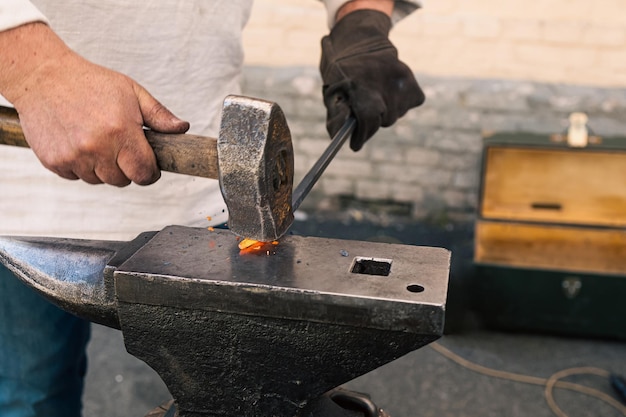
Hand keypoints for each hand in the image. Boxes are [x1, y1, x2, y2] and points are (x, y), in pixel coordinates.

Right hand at [0, 23, 188, 185]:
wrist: (42, 77)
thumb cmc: (90, 82)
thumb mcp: (131, 92)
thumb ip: (159, 115)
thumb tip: (182, 129)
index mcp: (120, 131)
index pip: (144, 173)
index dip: (150, 171)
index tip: (148, 163)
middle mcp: (97, 148)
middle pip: (123, 180)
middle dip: (126, 167)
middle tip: (119, 145)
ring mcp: (73, 157)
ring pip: (99, 180)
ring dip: (102, 167)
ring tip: (96, 139)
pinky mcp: (55, 162)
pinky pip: (76, 177)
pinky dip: (80, 165)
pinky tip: (78, 142)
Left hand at [319, 10, 424, 150]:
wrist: (361, 40)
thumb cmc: (342, 71)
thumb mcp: (331, 90)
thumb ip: (336, 115)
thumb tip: (337, 137)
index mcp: (361, 85)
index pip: (369, 121)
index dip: (362, 135)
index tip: (355, 144)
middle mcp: (384, 84)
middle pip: (384, 121)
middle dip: (373, 120)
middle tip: (365, 107)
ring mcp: (402, 83)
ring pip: (397, 114)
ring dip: (387, 109)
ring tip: (376, 92)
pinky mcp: (414, 83)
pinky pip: (410, 103)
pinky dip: (401, 101)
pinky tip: (390, 89)